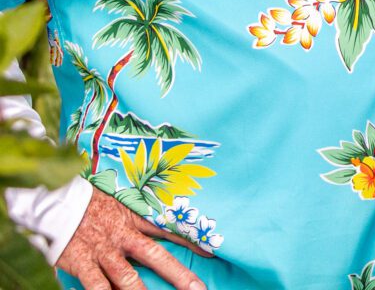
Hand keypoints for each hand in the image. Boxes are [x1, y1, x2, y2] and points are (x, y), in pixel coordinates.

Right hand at [56, 189, 208, 289]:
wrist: (54, 204)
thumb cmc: (89, 204)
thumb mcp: (118, 202)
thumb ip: (137, 215)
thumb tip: (161, 221)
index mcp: (133, 218)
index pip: (168, 229)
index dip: (190, 241)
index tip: (211, 252)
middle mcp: (122, 235)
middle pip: (155, 256)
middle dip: (179, 275)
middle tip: (197, 289)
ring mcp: (103, 251)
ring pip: (128, 277)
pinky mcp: (82, 263)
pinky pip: (96, 286)